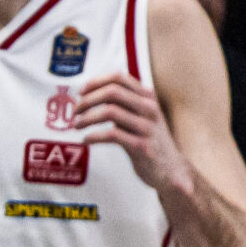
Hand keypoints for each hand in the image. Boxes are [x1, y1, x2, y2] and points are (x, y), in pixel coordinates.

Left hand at [73, 74, 190, 194]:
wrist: (170, 168)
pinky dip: (93, 136)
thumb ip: (123, 102)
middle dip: (87, 100)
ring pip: (110, 111)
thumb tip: (89, 92)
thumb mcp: (140, 115)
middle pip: (112, 92)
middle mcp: (150, 108)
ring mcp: (148, 127)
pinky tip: (86, 140)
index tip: (81, 92)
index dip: (95, 82)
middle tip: (75, 111)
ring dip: (87, 118)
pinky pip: (112, 135)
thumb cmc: (148, 139)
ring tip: (77, 125)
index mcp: (148, 97)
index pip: (119, 78)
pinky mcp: (142, 146)